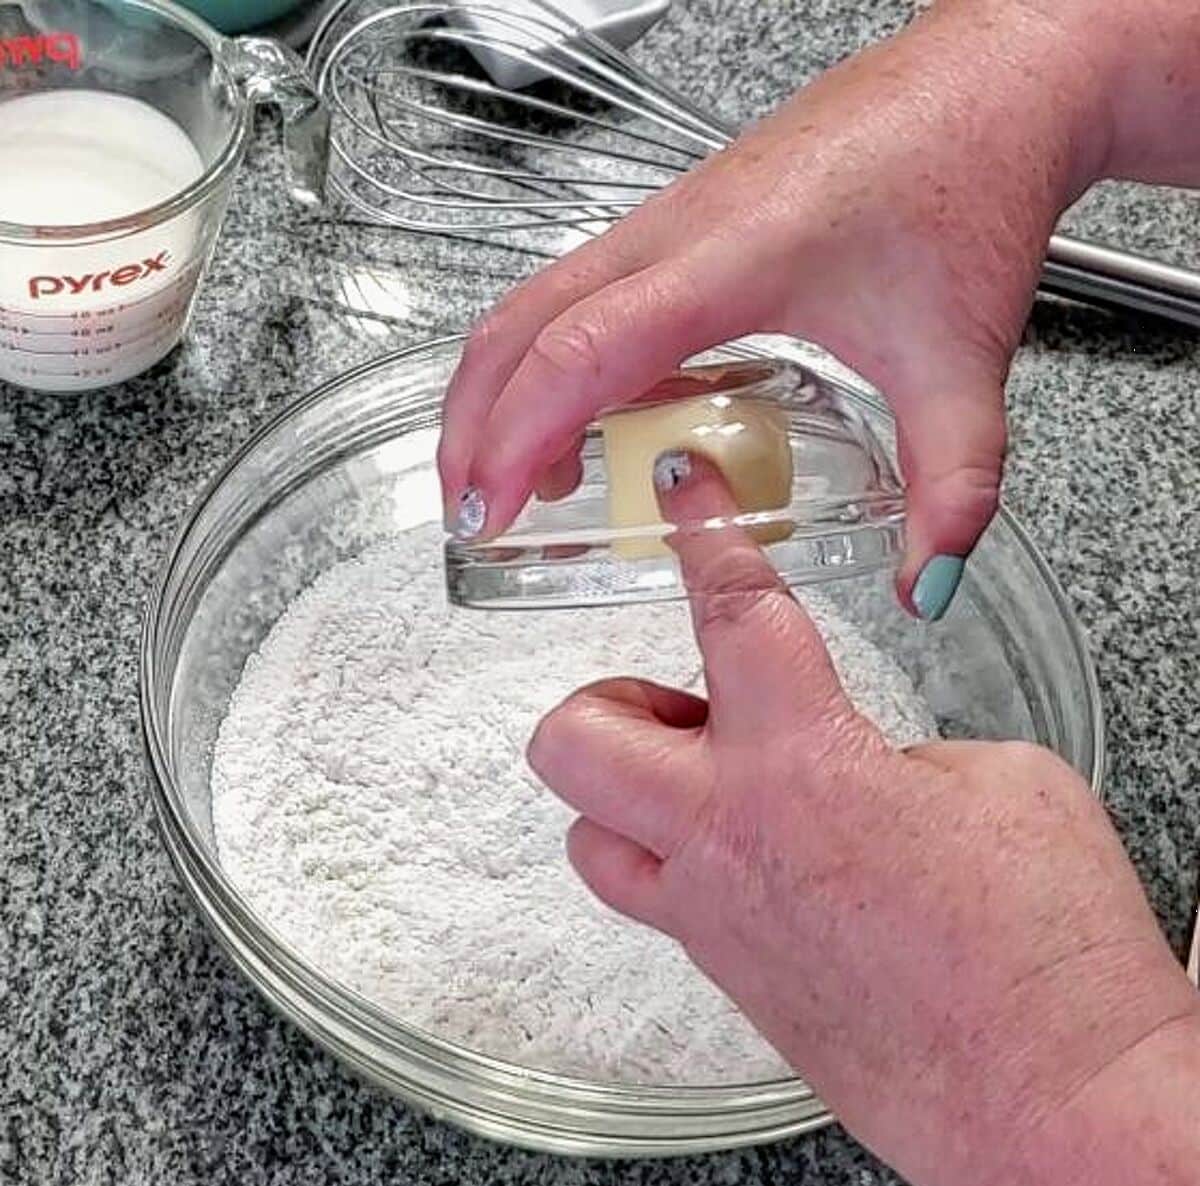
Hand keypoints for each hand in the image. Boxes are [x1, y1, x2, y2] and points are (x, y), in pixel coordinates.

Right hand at [439, 1, 1121, 617]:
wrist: (992, 82)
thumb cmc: (965, 174)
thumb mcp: (961, 359)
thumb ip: (952, 486)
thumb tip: (925, 581)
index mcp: (729, 259)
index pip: (581, 351)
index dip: (518, 436)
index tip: (495, 510)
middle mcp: (677, 232)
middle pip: (518, 324)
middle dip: (473, 423)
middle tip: (472, 510)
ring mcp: (671, 221)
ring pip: (536, 303)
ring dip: (502, 390)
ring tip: (513, 478)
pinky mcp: (684, 225)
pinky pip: (582, 295)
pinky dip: (551, 363)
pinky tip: (590, 420)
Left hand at [528, 455, 1199, 1185]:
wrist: (1060, 1106)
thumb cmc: (1050, 953)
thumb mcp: (999, 785)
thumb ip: (896, 749)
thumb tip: (859, 760)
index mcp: (803, 761)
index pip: (730, 610)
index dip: (703, 531)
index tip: (683, 490)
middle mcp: (728, 839)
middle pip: (575, 737)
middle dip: (609, 697)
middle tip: (682, 699)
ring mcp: (714, 921)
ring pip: (586, 836)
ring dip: (625, 791)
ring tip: (705, 779)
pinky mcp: (727, 981)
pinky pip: (652, 903)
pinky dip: (672, 860)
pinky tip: (750, 854)